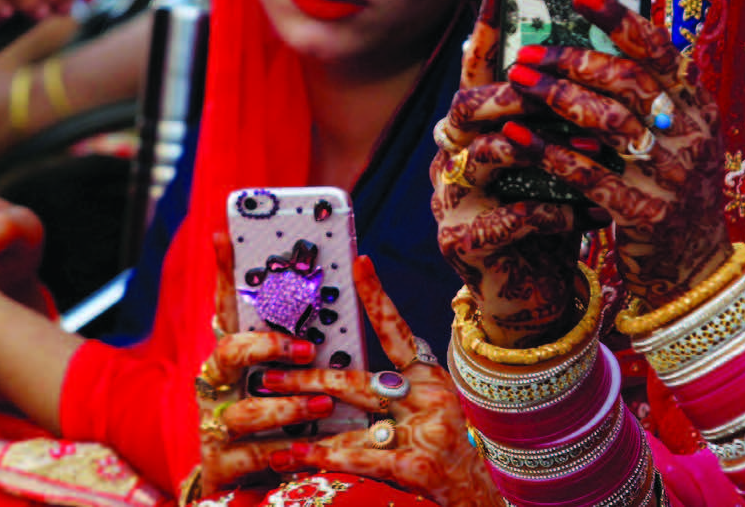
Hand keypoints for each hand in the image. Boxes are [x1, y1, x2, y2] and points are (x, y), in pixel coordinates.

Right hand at [179, 234, 353, 497]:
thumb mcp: (296, 379)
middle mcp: (220, 384)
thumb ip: (308, 345)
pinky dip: (277, 453)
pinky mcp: (222, 465)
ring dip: (286, 406)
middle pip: (229, 351)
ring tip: (322, 405)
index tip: (222, 235)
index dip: (224, 273)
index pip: (229, 307)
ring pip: (244, 409)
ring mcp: (217, 424)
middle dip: (266, 346)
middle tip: (307, 349)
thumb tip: (348, 287)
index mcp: (237, 356)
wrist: (257, 487)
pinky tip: (301, 452)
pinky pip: (249, 455)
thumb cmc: (287, 419)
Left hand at [267, 257, 502, 506]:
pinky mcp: (421, 465)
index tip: (359, 262)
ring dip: (308, 426)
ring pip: (355, 423)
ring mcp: (428, 430)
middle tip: (268, 375)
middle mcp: (431, 397)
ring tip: (272, 430)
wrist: (476, 502)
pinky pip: (363, 456)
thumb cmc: (440, 459)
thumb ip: (386, 398)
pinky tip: (296, 460)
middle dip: (308, 378)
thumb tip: (329, 384)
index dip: (378, 298)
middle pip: (359, 381)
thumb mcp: (422, 417)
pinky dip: (325, 458)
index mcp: (429, 378)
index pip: (398, 332)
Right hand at [432, 0, 583, 347]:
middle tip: (547, 88)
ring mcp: (452, 200)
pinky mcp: (464, 243)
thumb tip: (601, 54)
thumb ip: (561, 117)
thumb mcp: (556, 161)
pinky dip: (549, 212)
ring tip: (586, 152)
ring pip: (482, 157)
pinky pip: (507, 218)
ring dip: (540, 151)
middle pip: (464, 108)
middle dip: (509, 94)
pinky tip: (582, 215)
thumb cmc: (549, 216)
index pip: (475, 68)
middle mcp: (453, 158)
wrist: (528, 296)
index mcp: (477, 131)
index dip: (482, 23)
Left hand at [503, 0, 731, 307]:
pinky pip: (587, 174)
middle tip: (530, 52)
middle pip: (629, 82)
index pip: (661, 52)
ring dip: (556, 98)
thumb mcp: (681, 138)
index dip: (620, 20)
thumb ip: (653, 97)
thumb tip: (604, 43)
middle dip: (573, 60)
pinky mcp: (642, 213)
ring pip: (607, 123)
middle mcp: (691, 137)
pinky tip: (515, 136)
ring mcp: (670, 178)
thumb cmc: (674, 192)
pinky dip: (548, 152)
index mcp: (699, 110)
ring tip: (517, 82)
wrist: (694, 268)